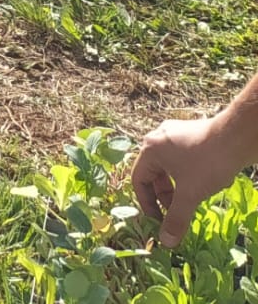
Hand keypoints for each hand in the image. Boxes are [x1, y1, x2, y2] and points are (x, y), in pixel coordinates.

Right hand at [131, 114, 248, 245]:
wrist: (234, 138)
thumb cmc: (207, 164)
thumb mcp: (190, 195)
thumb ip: (176, 219)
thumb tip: (166, 242)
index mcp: (150, 149)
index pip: (139, 180)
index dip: (147, 204)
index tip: (160, 221)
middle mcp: (157, 137)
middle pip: (153, 173)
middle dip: (165, 197)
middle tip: (177, 214)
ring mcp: (173, 133)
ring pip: (168, 166)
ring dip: (176, 187)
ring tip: (191, 200)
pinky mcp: (188, 133)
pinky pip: (179, 157)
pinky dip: (185, 174)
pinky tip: (202, 182)